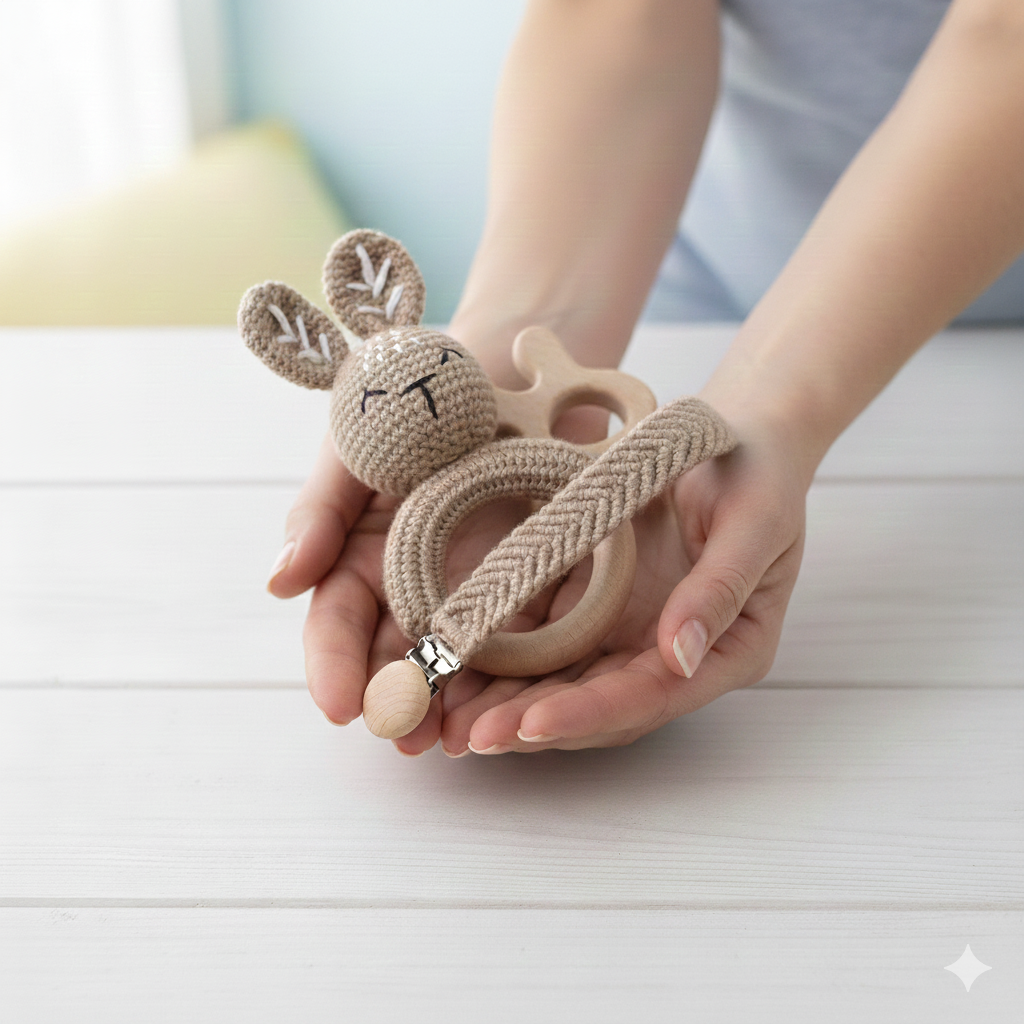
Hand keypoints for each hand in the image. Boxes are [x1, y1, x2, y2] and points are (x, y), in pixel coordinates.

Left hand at [415, 418, 809, 754]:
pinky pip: (550, 642)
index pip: (653, 696)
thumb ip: (719, 590)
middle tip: (468, 737)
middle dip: (534, 724)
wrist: (738, 432)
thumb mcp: (753, 521)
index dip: (590, 713)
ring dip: (511, 708)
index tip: (532, 724)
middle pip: (601, 705)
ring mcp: (635, 635)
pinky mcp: (601, 609)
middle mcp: (676, 655)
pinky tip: (462, 673)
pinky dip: (507, 662)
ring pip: (568, 685)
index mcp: (730, 649)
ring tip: (449, 724)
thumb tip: (681, 656)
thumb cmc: (756, 470)